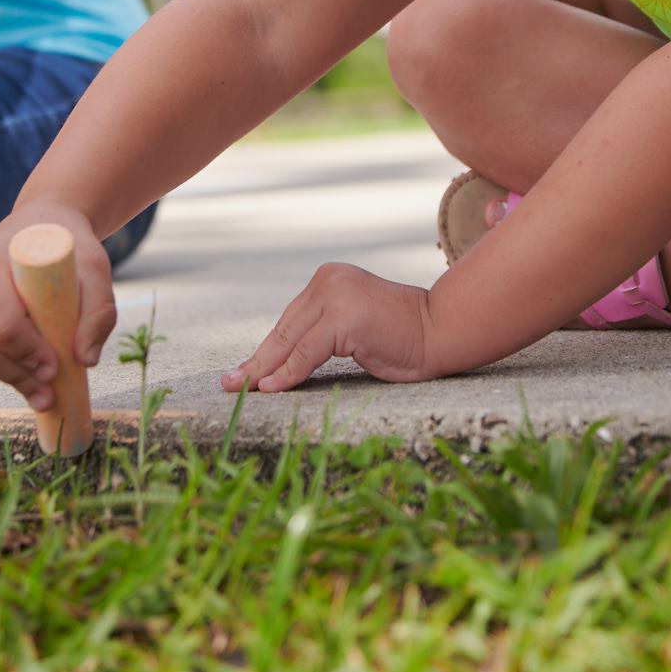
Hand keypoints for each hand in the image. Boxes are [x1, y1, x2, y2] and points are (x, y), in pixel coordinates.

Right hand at [0, 204, 115, 412]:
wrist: (40, 224)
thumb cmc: (67, 246)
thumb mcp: (96, 268)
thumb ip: (100, 310)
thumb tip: (85, 359)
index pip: (4, 324)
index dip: (29, 353)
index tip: (56, 368)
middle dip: (19, 375)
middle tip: (50, 391)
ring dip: (12, 377)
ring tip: (43, 391)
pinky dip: (2, 365)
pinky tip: (26, 368)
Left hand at [221, 264, 436, 393]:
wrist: (442, 332)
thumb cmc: (401, 339)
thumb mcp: (351, 332)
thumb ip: (319, 335)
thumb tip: (276, 366)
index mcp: (328, 280)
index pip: (289, 322)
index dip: (264, 352)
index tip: (241, 374)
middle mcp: (328, 281)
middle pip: (284, 330)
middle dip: (256, 362)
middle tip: (228, 384)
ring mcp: (336, 295)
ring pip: (290, 341)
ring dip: (265, 371)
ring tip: (242, 391)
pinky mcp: (344, 316)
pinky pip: (306, 351)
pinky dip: (287, 373)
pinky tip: (271, 389)